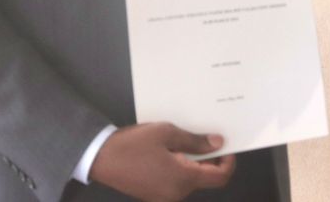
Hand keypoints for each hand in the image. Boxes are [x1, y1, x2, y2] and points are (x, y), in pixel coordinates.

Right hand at [88, 122, 234, 201]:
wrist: (100, 158)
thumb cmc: (134, 143)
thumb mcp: (167, 133)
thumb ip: (195, 141)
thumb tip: (218, 144)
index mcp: (183, 179)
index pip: (219, 177)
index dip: (229, 162)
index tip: (228, 146)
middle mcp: (177, 193)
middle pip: (205, 180)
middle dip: (211, 160)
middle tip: (207, 137)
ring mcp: (164, 197)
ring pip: (190, 181)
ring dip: (194, 163)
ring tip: (186, 140)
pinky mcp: (153, 195)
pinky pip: (176, 183)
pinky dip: (181, 168)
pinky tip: (172, 152)